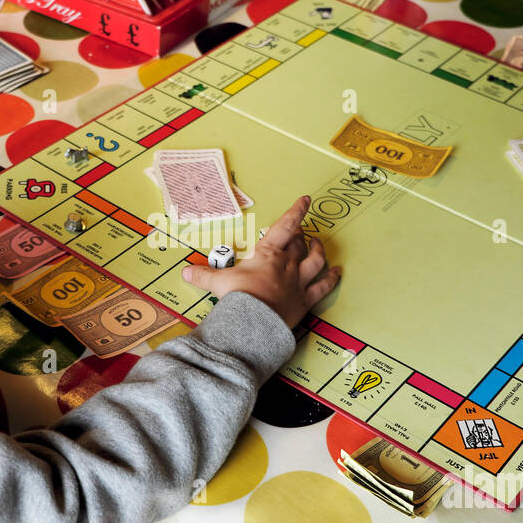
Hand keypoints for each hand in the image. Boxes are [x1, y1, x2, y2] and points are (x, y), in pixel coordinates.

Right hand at [182, 196, 341, 327]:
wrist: (254, 323)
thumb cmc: (239, 298)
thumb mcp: (218, 284)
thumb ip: (204, 276)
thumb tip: (186, 273)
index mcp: (268, 254)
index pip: (285, 227)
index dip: (297, 212)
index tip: (306, 200)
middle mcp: (287, 264)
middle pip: (298, 244)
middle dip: (300, 235)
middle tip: (300, 231)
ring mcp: (298, 282)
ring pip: (315, 261)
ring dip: (318, 250)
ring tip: (318, 244)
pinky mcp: (305, 301)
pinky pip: (323, 287)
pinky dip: (331, 279)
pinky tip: (337, 273)